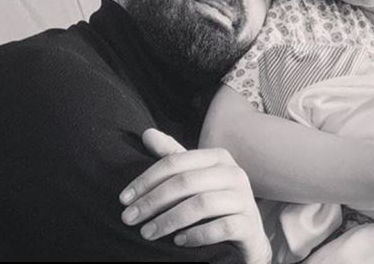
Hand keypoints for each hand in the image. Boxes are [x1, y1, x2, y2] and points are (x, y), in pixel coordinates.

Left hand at [119, 129, 271, 263]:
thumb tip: (147, 133)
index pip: (175, 161)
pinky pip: (221, 228)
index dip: (146, 179)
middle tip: (129, 219)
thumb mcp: (195, 176)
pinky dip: (196, 235)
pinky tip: (178, 241)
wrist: (247, 235)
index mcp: (218, 157)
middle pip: (186, 182)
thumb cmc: (215, 202)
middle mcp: (234, 173)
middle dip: (153, 201)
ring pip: (202, 204)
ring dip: (169, 220)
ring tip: (148, 233)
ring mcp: (244, 199)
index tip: (124, 199)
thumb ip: (173, 157)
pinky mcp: (249, 225)